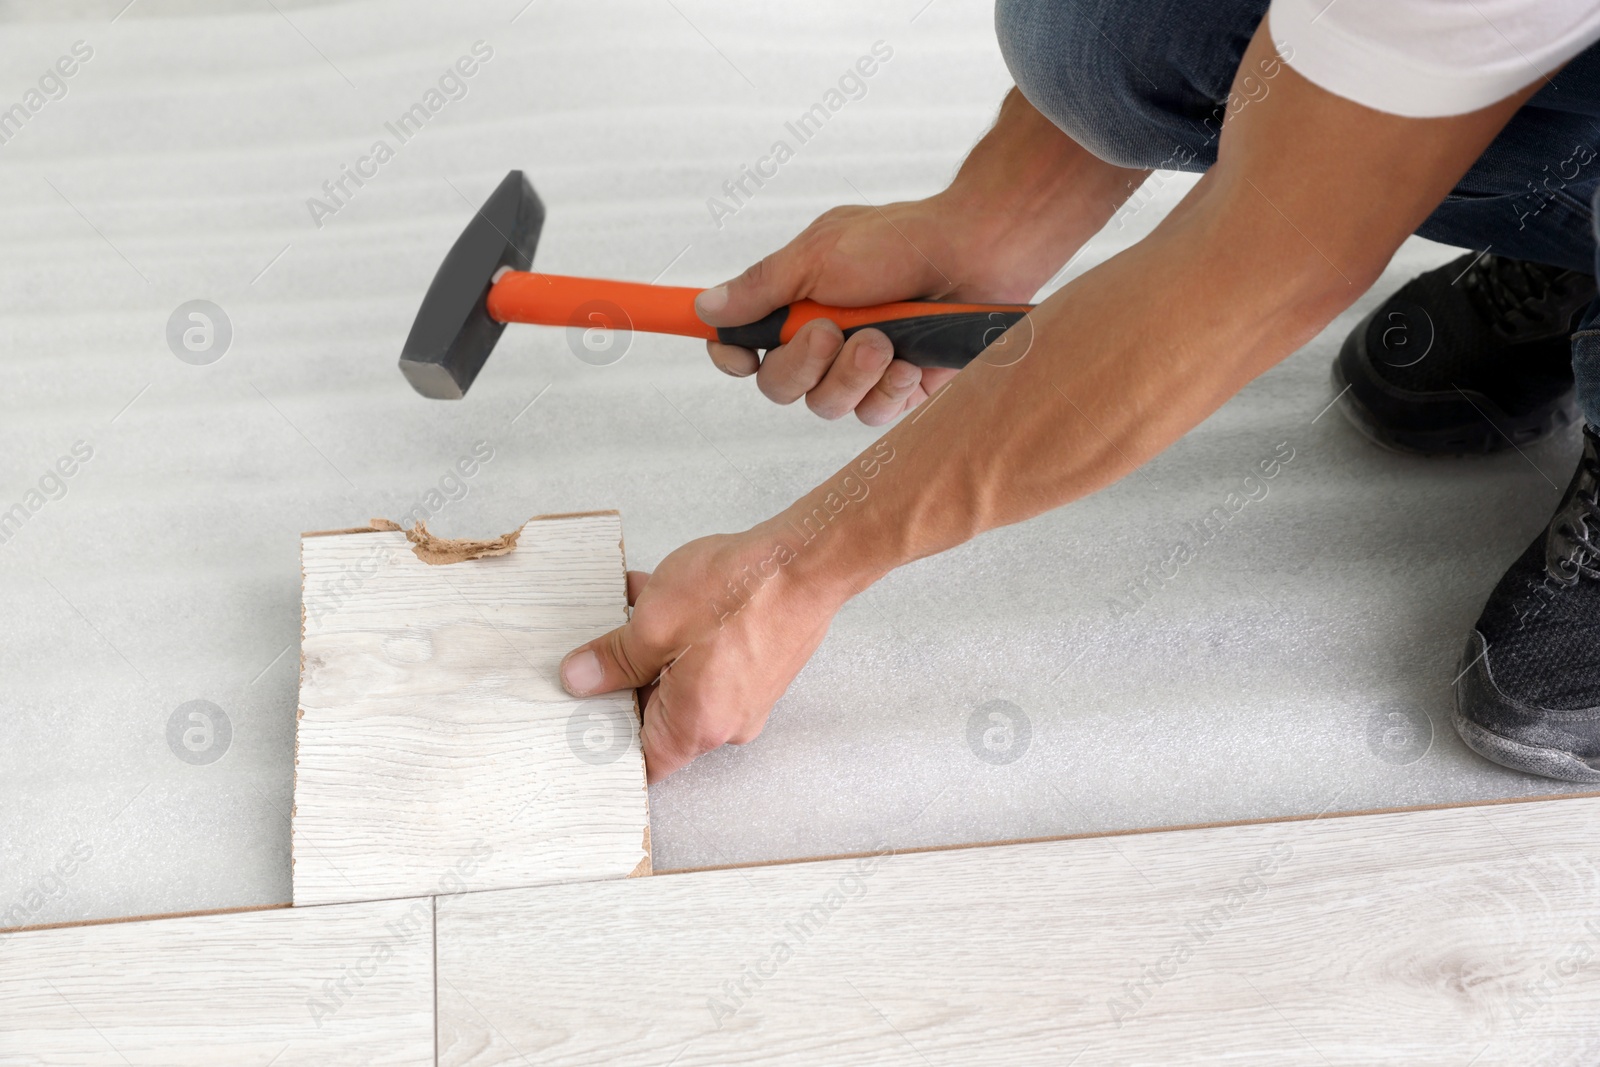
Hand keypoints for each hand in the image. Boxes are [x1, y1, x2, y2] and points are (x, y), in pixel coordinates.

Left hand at [558, 525, 848, 781]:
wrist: (810, 560)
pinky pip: (708, 663)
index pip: (643, 763)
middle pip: (659, 719)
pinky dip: (683, 637)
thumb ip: (613, 659)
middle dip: (624, 681)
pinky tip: (662, 594)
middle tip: (595, 648)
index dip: (607, 742)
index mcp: (697, 726)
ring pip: (681, 683)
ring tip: (630, 607)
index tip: (581, 716)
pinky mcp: (759, 667)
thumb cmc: (744, 592)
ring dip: (652, 650)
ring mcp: (747, 696)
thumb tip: (580, 680)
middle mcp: (727, 722)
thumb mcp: (655, 622)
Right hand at [696, 197, 1034, 425]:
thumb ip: (762, 287)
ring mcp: (862, 370)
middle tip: (832, 331)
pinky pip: (874, 415)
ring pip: (826, 407)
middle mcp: (824, 342)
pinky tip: (912, 358)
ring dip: (852, 374)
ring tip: (885, 339)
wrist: (975, 253)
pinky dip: (890, 387)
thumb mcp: (819, 254)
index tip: (737, 357)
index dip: (730, 356)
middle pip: (778, 387)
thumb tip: (706, 307)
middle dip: (803, 364)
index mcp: (796, 306)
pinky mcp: (900, 391)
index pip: (743, 345)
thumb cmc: (900, 242)